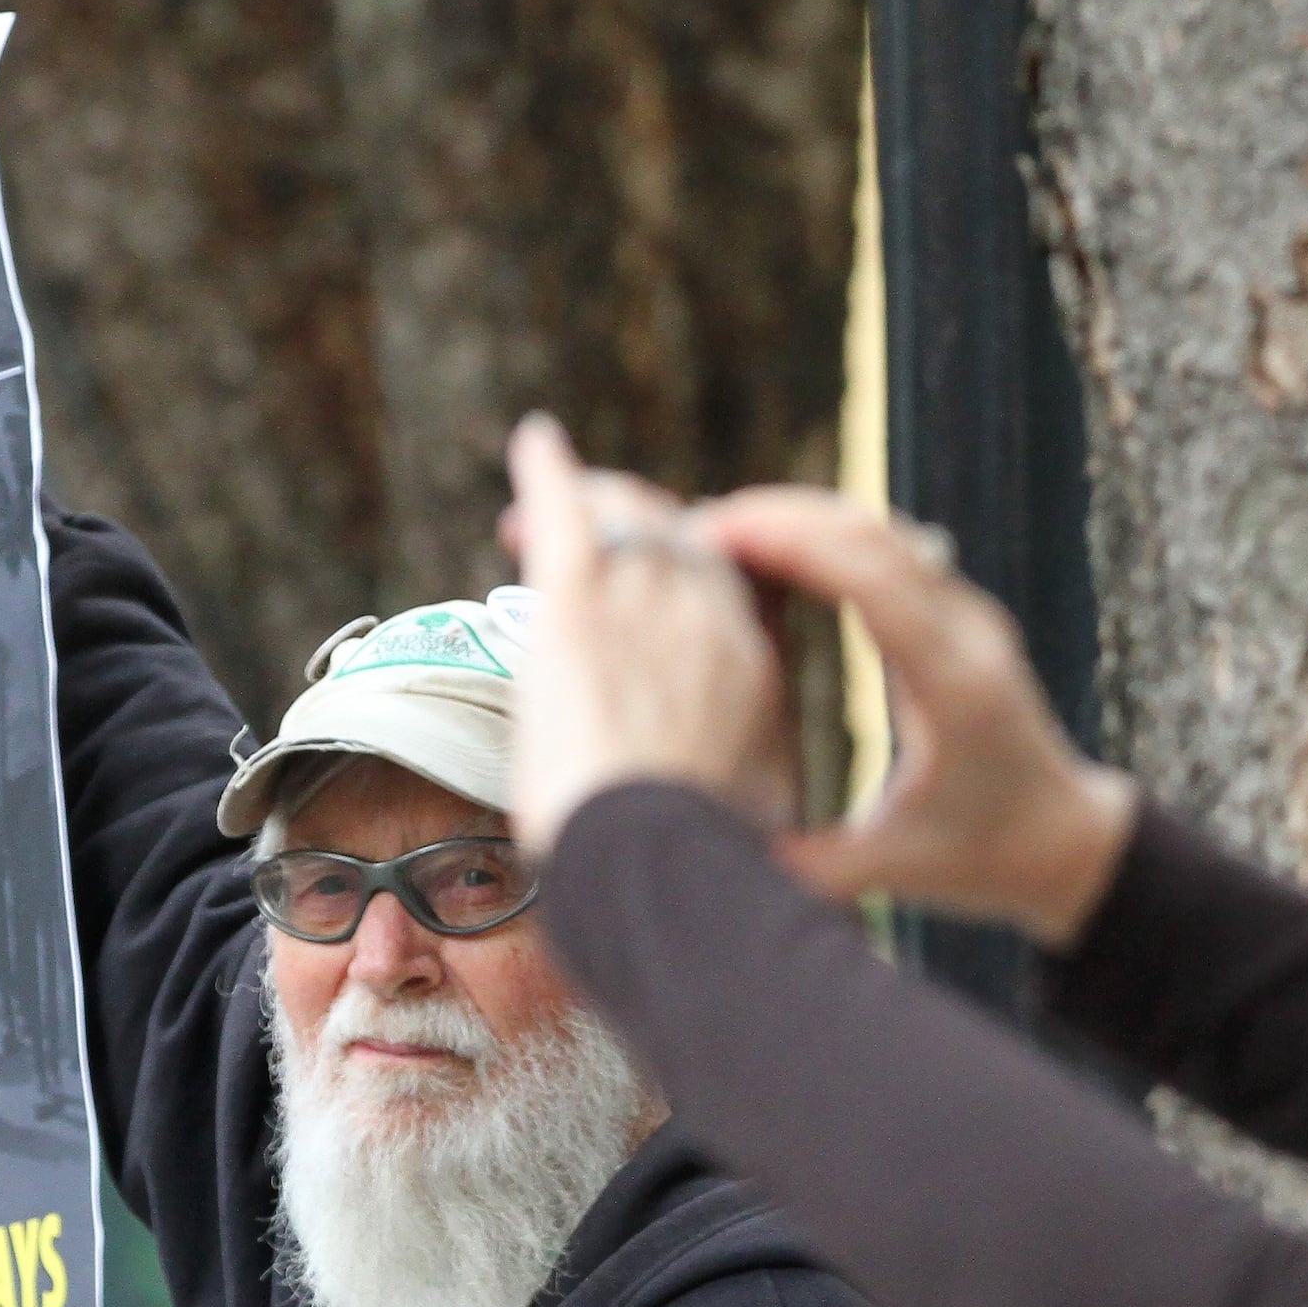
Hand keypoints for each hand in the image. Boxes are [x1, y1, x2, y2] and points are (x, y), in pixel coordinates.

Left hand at [504, 416, 800, 851]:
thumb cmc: (702, 862)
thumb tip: (772, 811)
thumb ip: (756, 782)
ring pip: (633, 513)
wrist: (656, 859)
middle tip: (600, 535)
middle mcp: (716, 620)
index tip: (672, 589)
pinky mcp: (582, 599)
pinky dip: (549, 470)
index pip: (741, 590)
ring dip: (595, 502)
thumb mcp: (763, 819)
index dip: (702, 578)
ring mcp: (653, 601)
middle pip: (693, 538)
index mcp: (760, 671)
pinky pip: (565, 508)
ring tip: (549, 508)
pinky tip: (536, 443)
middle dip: (650, 526)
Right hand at [701, 487, 1138, 947]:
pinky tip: (775, 551)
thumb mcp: (892, 870)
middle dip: (782, 516)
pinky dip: (830, 538)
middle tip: (696, 527)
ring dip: (805, 519)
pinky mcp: (962, 618)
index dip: (789, 543)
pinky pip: (893, 552)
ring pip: (884, 532)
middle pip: (874, 535)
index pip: (872, 579)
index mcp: (955, 687)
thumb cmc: (984, 860)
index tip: (712, 537)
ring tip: (723, 532)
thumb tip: (708, 854)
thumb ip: (805, 865)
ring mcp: (971, 618)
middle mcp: (970, 636)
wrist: (1067, 842)